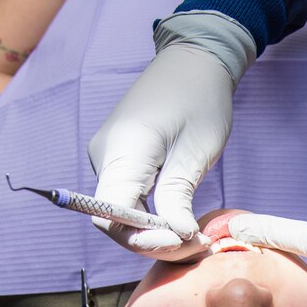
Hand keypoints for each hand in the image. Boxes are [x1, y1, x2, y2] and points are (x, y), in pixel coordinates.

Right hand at [88, 12, 254, 261]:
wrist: (194, 61)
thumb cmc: (200, 99)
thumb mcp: (196, 151)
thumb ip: (178, 196)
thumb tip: (176, 237)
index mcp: (122, 151)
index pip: (111, 216)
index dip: (142, 239)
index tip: (181, 241)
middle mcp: (106, 157)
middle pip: (115, 220)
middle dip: (154, 241)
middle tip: (197, 245)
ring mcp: (109, 159)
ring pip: (123, 213)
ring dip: (156, 232)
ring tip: (195, 237)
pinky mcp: (120, 160)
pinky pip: (129, 199)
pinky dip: (153, 216)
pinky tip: (181, 222)